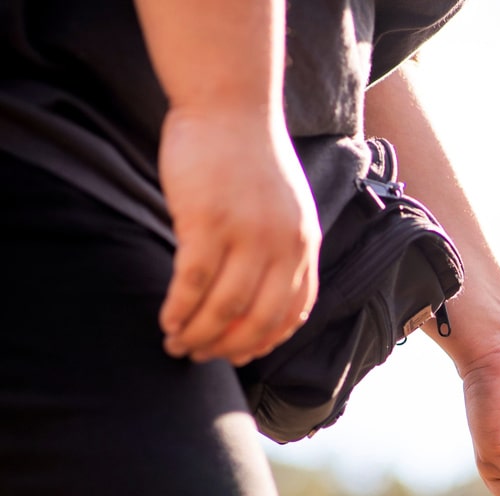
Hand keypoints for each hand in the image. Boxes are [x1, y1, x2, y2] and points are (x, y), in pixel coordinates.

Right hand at [157, 105, 319, 365]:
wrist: (231, 105)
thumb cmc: (252, 157)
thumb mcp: (287, 207)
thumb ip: (281, 248)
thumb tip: (264, 293)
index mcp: (304, 245)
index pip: (291, 313)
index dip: (264, 341)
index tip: (240, 356)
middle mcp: (281, 246)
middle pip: (256, 319)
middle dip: (226, 347)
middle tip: (199, 358)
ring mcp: (245, 235)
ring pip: (223, 307)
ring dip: (197, 334)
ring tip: (176, 344)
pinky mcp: (207, 222)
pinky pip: (192, 282)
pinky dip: (178, 309)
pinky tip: (166, 320)